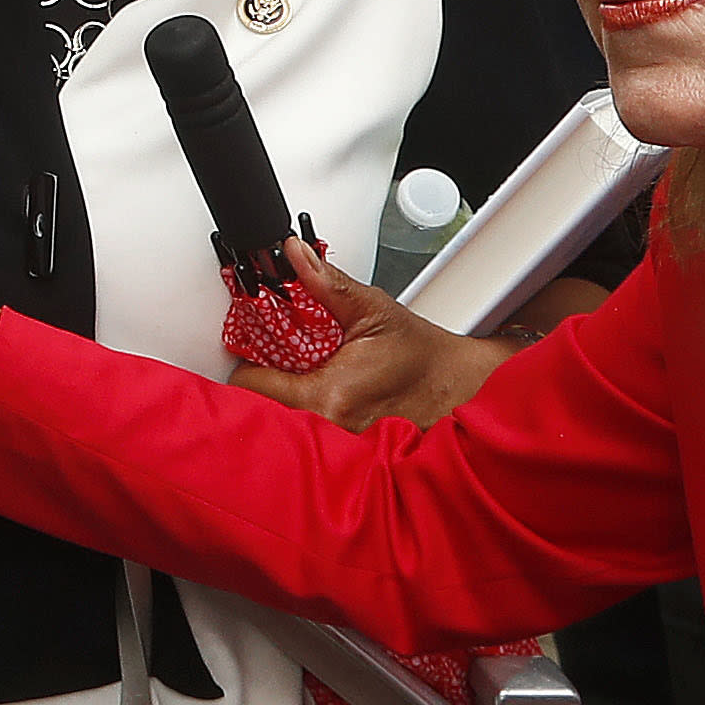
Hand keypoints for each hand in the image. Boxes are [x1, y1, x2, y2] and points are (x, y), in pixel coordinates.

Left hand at [221, 253, 513, 428]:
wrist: (456, 387)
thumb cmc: (422, 356)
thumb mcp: (372, 309)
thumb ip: (326, 283)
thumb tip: (295, 254)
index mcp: (328, 396)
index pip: (249, 383)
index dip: (248, 357)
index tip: (256, 342)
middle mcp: (327, 427)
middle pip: (258, 404)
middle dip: (261, 376)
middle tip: (276, 353)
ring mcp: (335, 444)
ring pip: (278, 418)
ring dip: (280, 393)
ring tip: (300, 369)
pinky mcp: (342, 450)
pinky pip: (302, 428)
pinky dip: (300, 409)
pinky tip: (317, 387)